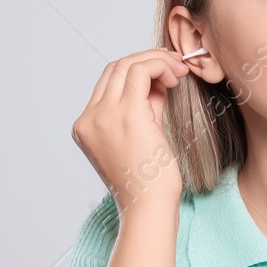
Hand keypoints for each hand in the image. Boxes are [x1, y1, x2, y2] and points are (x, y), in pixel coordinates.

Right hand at [71, 49, 189, 214]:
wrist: (149, 206)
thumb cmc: (150, 180)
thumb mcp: (143, 135)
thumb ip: (145, 106)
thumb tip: (158, 79)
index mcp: (87, 126)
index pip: (108, 81)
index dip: (138, 70)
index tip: (164, 74)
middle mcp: (90, 118)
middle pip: (114, 68)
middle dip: (147, 60)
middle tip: (175, 66)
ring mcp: (104, 115)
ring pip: (125, 64)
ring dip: (156, 60)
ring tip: (179, 71)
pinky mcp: (126, 115)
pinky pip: (140, 72)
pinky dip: (160, 66)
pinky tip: (176, 77)